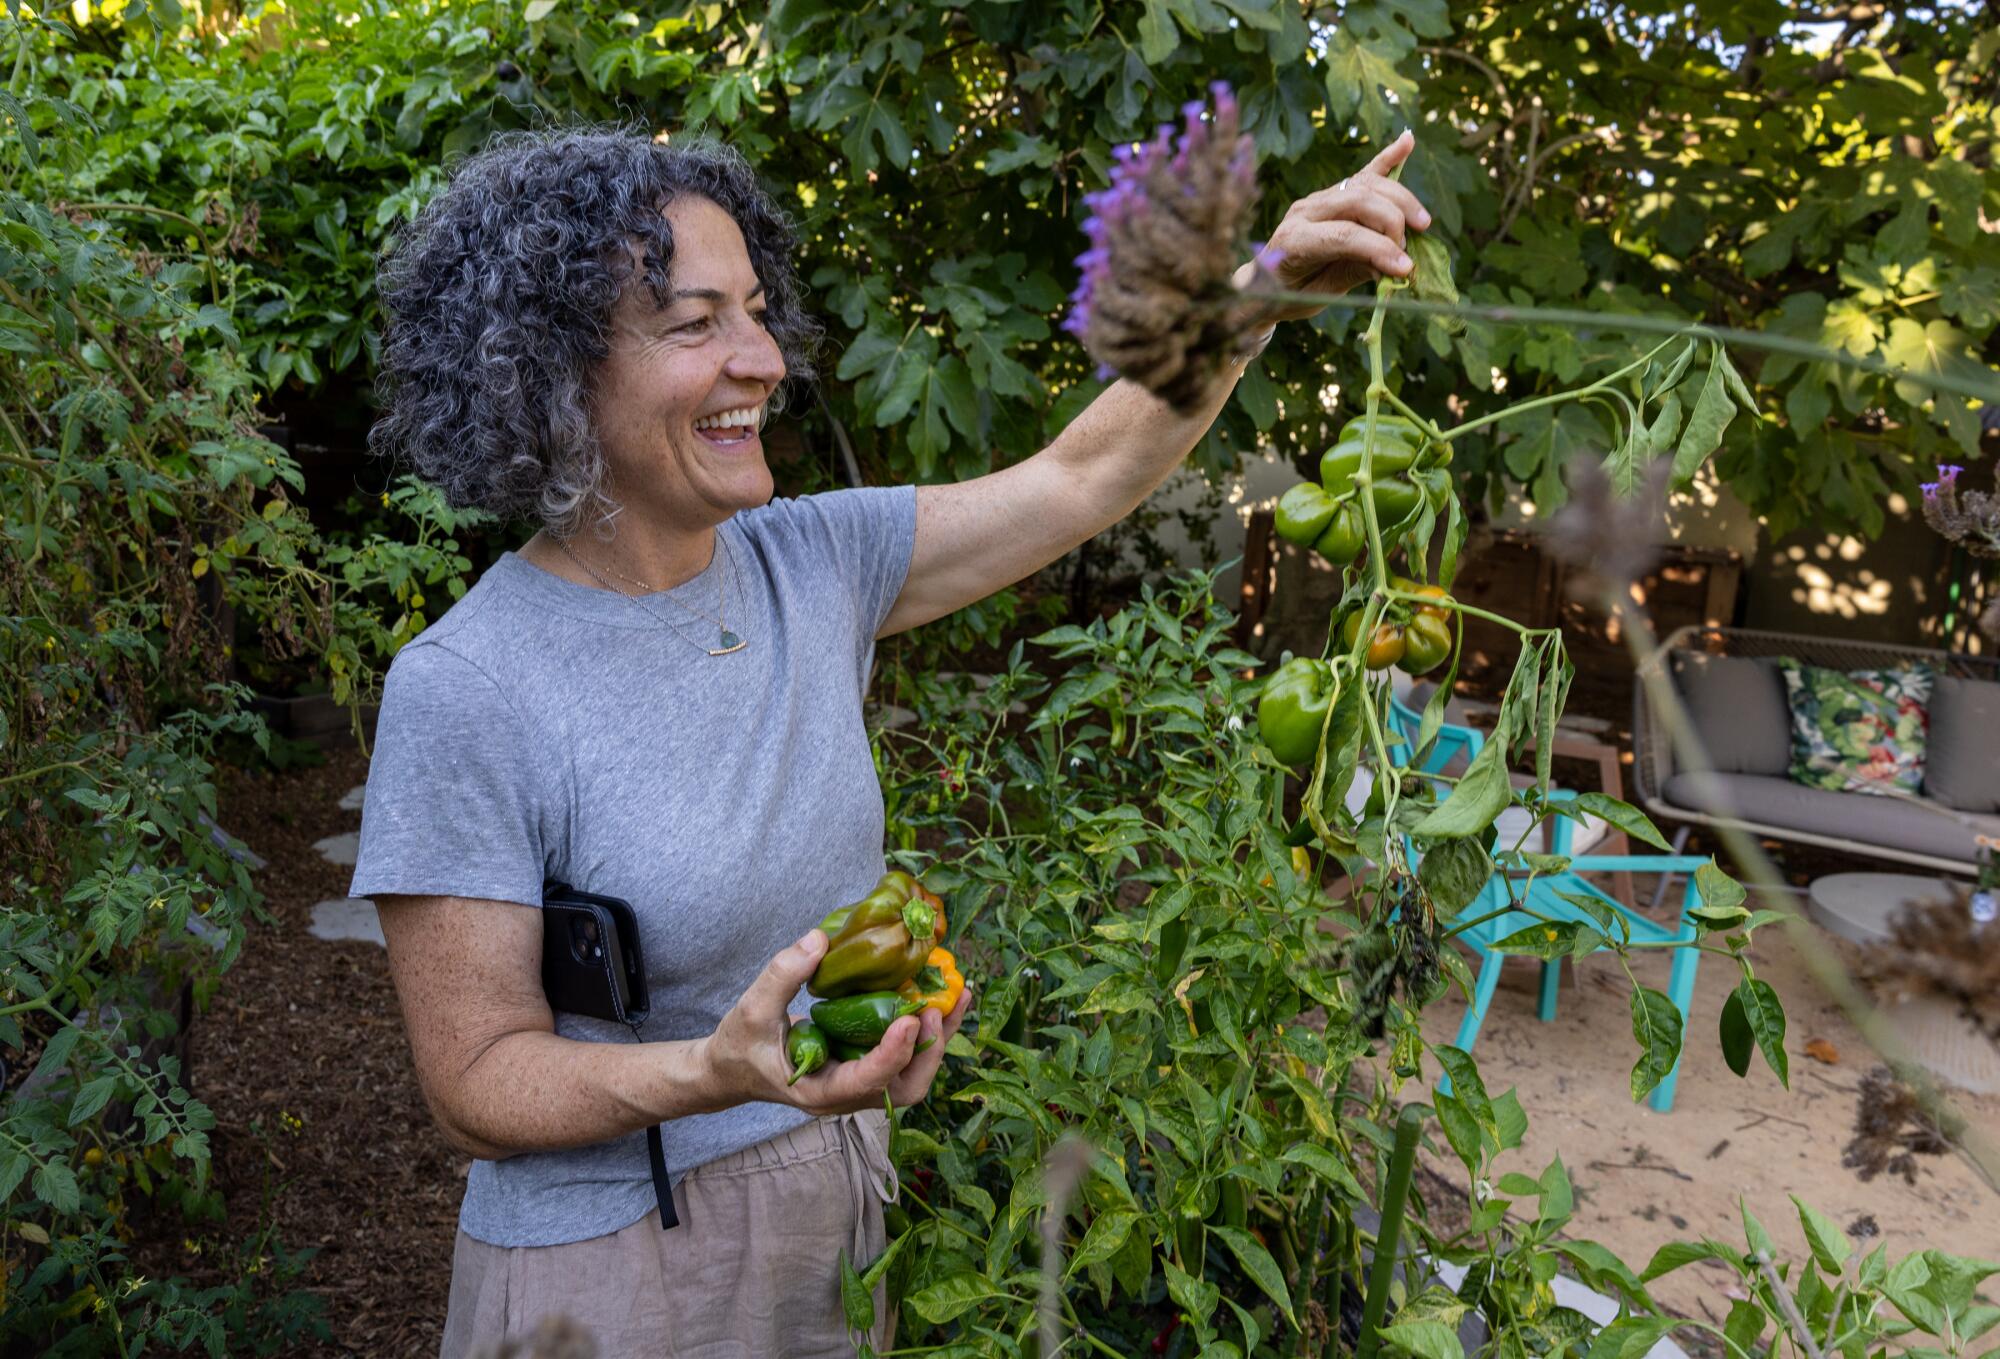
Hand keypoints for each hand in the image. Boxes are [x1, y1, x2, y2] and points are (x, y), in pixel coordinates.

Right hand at [700, 930, 970, 1115]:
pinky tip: (941, 998)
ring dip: (937, 1039)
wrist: (732, 1069)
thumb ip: (783, 974)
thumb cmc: (740, 1045)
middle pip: (904, 1088)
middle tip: (938, 1006)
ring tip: (957, 997)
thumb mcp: (752, 1008)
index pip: (865, 1083)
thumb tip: (820, 939)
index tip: (908, 1018)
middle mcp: (846, 1095)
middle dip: (928, 1050)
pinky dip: (926, 1031)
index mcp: (818, 1090)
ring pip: (912, 1075)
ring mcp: (859, 1084)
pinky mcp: (865, 1066)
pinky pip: (905, 1057)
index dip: (892, 1054)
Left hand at [1239, 131, 1431, 321]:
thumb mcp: (1318, 295)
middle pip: (1359, 201)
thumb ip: (1352, 274)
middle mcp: (1304, 211)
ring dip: (1400, 199)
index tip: (1406, 268)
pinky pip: (1362, 174)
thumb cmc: (1290, 295)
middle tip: (1408, 251)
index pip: (1344, 235)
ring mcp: (1317, 198)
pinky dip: (1387, 159)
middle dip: (1392, 222)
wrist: (1264, 285)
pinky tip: (1408, 142)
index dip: (1379, 248)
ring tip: (1421, 223)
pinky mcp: (1329, 194)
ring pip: (1366, 185)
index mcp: (1295, 240)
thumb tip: (1393, 263)